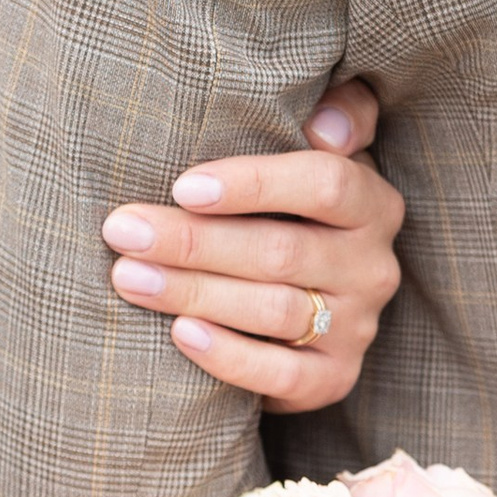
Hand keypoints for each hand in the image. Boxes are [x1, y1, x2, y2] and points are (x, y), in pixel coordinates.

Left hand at [102, 83, 403, 407]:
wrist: (300, 304)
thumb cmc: (287, 209)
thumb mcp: (312, 152)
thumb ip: (334, 115)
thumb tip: (326, 123)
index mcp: (372, 203)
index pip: (325, 184)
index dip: (254, 184)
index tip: (181, 186)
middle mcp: (374, 267)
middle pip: (283, 251)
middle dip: (194, 240)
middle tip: (123, 230)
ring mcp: (358, 328)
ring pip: (274, 311)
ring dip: (195, 292)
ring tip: (128, 276)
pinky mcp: (334, 380)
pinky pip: (283, 375)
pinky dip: (229, 356)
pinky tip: (179, 334)